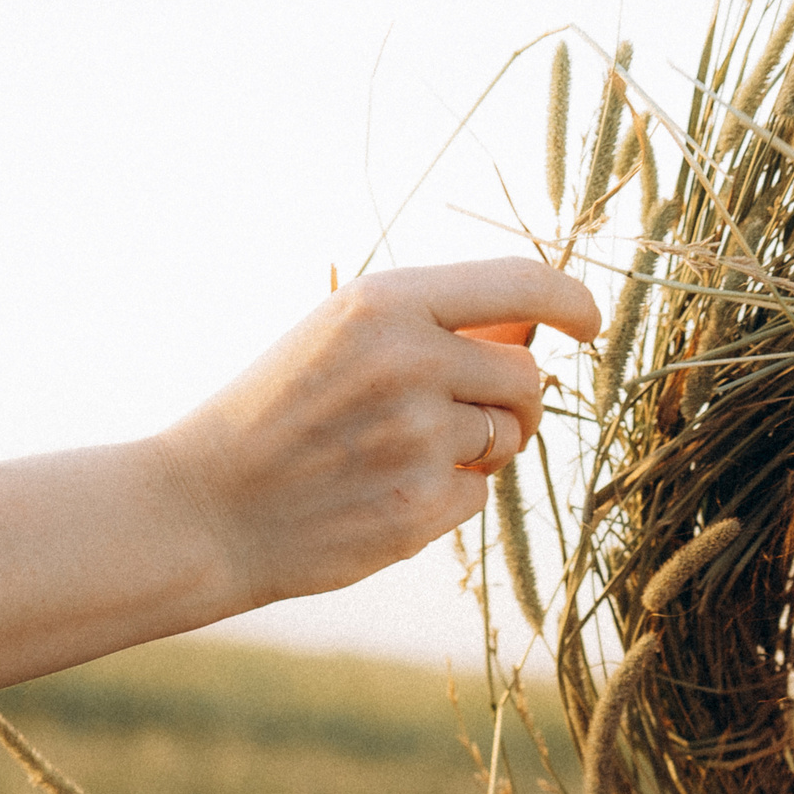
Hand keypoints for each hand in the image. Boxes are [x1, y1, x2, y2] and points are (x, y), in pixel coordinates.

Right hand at [150, 257, 599, 607]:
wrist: (203, 509)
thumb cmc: (274, 417)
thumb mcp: (336, 339)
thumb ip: (428, 328)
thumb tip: (533, 334)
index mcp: (381, 303)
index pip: (518, 284)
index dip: (569, 300)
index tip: (589, 320)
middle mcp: (407, 361)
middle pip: (526, 377)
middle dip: (516, 401)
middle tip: (469, 418)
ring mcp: (416, 437)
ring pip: (504, 437)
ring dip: (477, 449)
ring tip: (398, 456)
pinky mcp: (420, 505)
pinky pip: (477, 495)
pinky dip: (445, 497)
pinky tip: (381, 496)